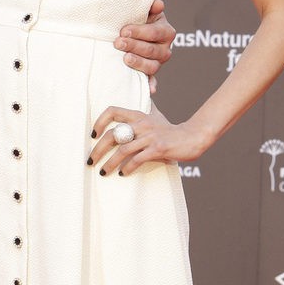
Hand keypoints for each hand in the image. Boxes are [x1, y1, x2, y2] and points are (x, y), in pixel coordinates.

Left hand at [87, 104, 209, 174]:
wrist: (192, 137)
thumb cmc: (170, 130)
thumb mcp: (155, 118)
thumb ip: (141, 115)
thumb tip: (129, 114)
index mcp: (139, 115)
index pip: (113, 111)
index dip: (99, 122)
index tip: (93, 135)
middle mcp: (142, 124)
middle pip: (113, 135)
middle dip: (98, 150)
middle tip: (91, 161)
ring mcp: (150, 136)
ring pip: (123, 150)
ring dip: (110, 163)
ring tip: (103, 172)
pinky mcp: (158, 149)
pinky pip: (137, 159)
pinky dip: (127, 168)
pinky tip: (123, 173)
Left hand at [113, 0, 174, 92]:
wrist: (129, 30)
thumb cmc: (136, 18)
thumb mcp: (143, 9)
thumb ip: (150, 4)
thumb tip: (158, 5)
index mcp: (166, 31)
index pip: (155, 33)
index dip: (140, 32)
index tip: (124, 30)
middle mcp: (165, 48)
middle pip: (152, 50)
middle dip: (134, 46)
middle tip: (118, 42)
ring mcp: (158, 62)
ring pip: (153, 66)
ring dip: (138, 63)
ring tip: (124, 58)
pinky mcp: (150, 73)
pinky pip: (152, 80)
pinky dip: (151, 85)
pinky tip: (150, 89)